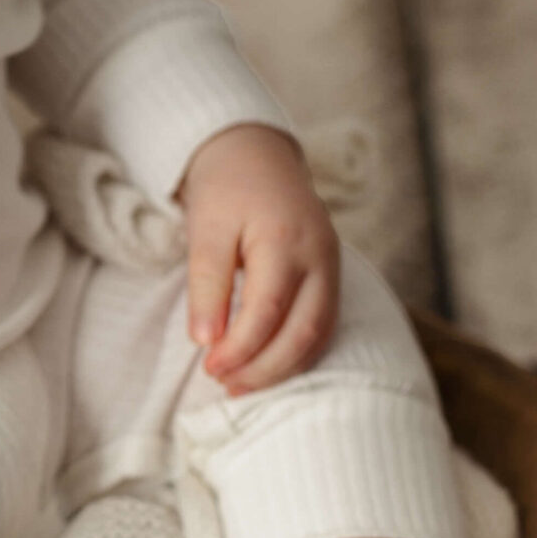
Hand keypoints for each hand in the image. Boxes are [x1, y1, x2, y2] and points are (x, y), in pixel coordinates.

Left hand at [176, 121, 338, 393]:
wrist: (256, 152)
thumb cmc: (225, 189)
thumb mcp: (205, 228)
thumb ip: (207, 284)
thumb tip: (206, 341)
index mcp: (285, 240)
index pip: (268, 311)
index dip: (240, 349)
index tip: (209, 368)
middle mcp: (319, 256)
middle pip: (303, 331)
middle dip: (264, 368)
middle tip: (223, 384)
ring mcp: (331, 266)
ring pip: (319, 334)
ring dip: (282, 367)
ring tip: (240, 385)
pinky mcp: (330, 274)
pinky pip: (323, 325)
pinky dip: (297, 352)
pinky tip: (266, 366)